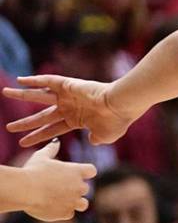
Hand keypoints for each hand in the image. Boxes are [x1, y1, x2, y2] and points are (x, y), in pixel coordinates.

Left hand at [5, 75, 137, 147]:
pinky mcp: (68, 85)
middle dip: (25, 123)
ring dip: (22, 95)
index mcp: (77, 121)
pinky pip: (48, 80)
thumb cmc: (116, 122)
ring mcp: (68, 96)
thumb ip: (97, 140)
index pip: (52, 130)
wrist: (122, 105)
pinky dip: (35, 79)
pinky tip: (21, 79)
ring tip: (5, 92)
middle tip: (9, 127)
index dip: (37, 136)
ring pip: (39, 96)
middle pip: (41, 116)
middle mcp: (69, 108)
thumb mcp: (106, 137)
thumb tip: (93, 141)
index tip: (22, 143)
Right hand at [7, 144, 96, 219]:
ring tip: (60, 199)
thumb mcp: (41, 156)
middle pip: (85, 188)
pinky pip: (69, 213)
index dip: (85, 172)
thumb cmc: (32, 170)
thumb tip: (56, 141)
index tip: (76, 173)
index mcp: (76, 171)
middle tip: (59, 186)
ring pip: (83, 204)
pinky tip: (51, 206)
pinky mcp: (66, 213)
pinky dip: (62, 211)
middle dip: (75, 188)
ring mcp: (74, 201)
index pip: (91, 170)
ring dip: (75, 202)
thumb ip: (51, 149)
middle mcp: (79, 186)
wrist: (24, 190)